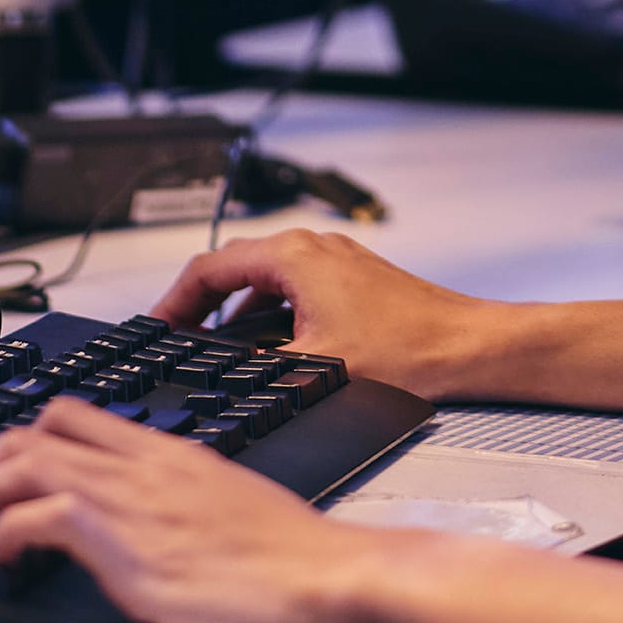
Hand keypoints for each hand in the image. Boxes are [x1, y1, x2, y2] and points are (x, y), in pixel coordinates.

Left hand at [0, 396, 380, 622]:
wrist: (329, 577)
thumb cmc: (294, 561)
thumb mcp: (225, 522)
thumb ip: (175, 523)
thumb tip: (144, 556)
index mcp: (169, 452)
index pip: (73, 418)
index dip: (10, 434)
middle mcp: (144, 463)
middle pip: (30, 433)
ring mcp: (134, 498)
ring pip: (20, 464)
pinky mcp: (128, 540)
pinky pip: (43, 517)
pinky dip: (2, 530)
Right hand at [150, 230, 503, 401]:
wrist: (467, 347)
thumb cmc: (409, 350)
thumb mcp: (314, 366)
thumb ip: (257, 366)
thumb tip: (219, 376)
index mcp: (295, 256)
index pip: (211, 267)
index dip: (175, 299)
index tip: (156, 325)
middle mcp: (314, 247)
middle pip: (235, 266)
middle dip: (200, 304)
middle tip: (176, 337)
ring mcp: (335, 261)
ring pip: (265, 278)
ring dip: (236, 311)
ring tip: (215, 349)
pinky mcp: (353, 280)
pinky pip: (293, 288)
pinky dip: (269, 313)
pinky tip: (268, 351)